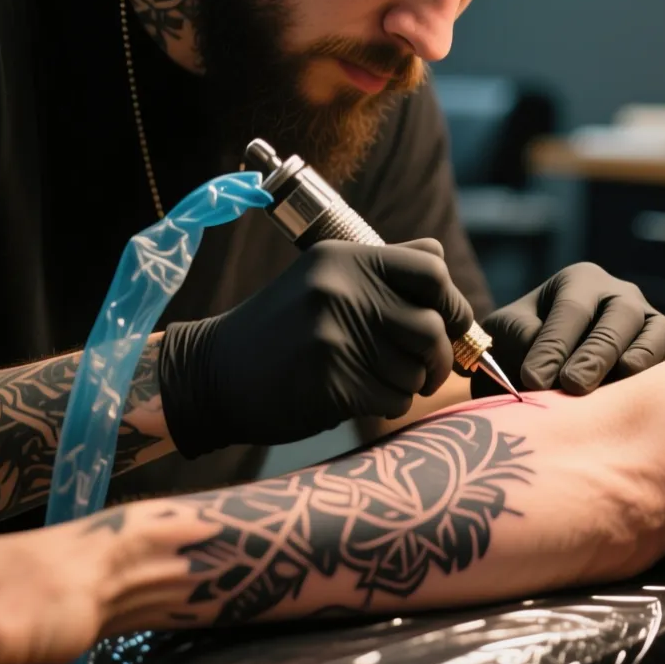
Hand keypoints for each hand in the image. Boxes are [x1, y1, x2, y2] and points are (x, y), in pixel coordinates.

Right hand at [159, 238, 475, 454]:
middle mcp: (341, 290)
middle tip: (427, 369)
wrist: (212, 374)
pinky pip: (394, 399)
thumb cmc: (282, 331)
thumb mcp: (322, 278)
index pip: (432, 269)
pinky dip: (389, 404)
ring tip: (378, 379)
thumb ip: (381, 272)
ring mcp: (334, 336)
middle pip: (432, 324)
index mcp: (344, 258)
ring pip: (416, 368)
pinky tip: (361, 397)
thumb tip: (446, 279)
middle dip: (439, 354)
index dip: (452, 301)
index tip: (449, 324)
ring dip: (409, 383)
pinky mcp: (331, 381)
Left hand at [480, 263, 664, 395]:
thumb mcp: (507, 333)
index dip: (553, 344)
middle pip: (619, 316)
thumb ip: (519, 338)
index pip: (571, 308)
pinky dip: (663, 371)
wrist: (551, 365)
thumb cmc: (524, 344)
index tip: (533, 380)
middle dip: (596, 354)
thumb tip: (539, 364)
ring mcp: (650, 317)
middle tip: (572, 386)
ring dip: (638, 361)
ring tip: (614, 391)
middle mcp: (620, 293)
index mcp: (580, 281)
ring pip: (656, 331)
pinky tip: (639, 396)